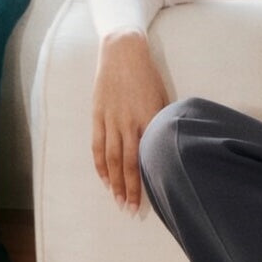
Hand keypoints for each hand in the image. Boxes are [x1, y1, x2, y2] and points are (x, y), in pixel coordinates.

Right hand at [91, 30, 168, 212]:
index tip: (147, 201)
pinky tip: (104, 179)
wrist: (123, 51)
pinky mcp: (98, 115)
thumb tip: (164, 149)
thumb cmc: (149, 75)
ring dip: (113, 182)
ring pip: (110, 158)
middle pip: (126, 163)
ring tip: (117, 200)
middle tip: (129, 209)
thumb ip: (161, 124)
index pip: (145, 159)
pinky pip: (97, 145)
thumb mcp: (163, 99)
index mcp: (148, 119)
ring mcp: (110, 119)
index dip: (144, 182)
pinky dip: (100, 164)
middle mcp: (127, 123)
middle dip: (128, 189)